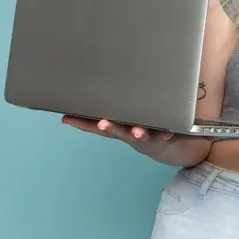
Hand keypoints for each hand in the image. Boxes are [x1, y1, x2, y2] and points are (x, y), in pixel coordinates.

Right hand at [61, 115, 208, 156]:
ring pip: (139, 134)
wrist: (170, 144)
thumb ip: (110, 103)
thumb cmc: (142, 123)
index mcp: (118, 124)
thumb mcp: (125, 112)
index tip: (68, 118)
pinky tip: (168, 132)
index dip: (82, 121)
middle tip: (102, 124)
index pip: (95, 123)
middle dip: (108, 127)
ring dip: (137, 133)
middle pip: (115, 130)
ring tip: (136, 131)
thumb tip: (86, 93)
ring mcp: (146, 135)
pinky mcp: (163, 137)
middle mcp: (129, 131)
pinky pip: (164, 134)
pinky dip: (166, 133)